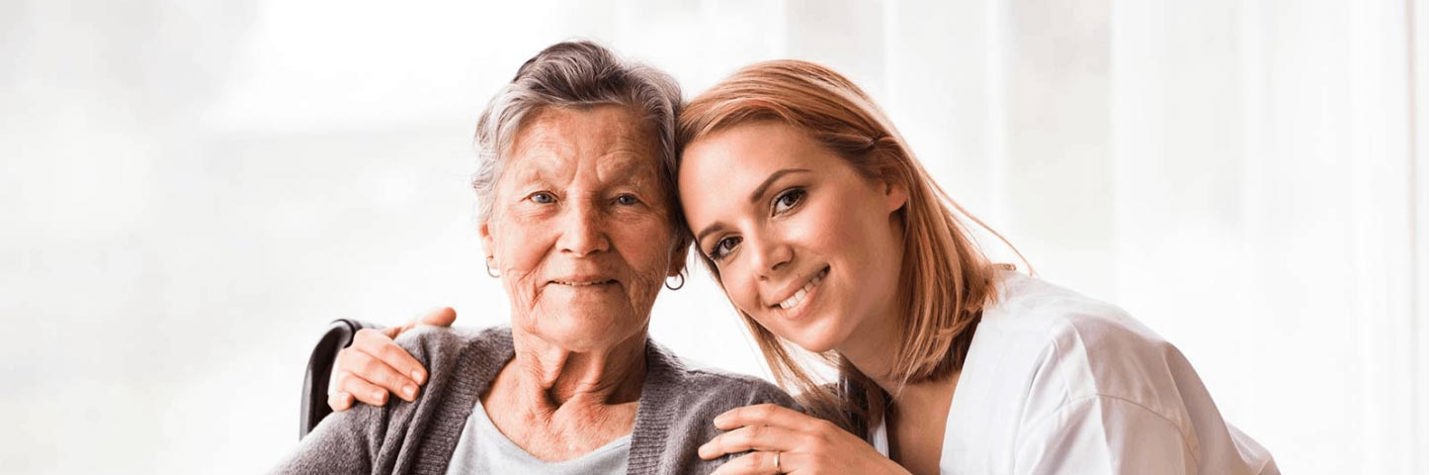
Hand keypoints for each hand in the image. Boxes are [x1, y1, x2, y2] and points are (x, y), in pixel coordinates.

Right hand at [326, 307, 456, 410]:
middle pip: (370, 366)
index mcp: (368, 338)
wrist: (370, 375)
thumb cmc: (394, 354)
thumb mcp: (408, 337)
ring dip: (368, 390)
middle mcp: (351, 355)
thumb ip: (428, 324)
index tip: (424, 377)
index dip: (404, 362)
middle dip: (393, 379)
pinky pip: (333, 398)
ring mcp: (341, 376)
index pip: (385, 348)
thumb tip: (450, 311)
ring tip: (386, 399)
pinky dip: (339, 399)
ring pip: (351, 381)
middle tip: (414, 393)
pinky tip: (349, 404)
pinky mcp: (336, 395)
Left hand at [699, 404, 909, 473]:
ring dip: (731, 464)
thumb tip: (779, 444)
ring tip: (714, 470)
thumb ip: (810, 441)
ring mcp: (811, 460)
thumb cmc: (864, 472)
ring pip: (758, 457)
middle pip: (758, 432)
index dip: (742, 414)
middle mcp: (812, 439)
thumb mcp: (838, 447)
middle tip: (707, 448)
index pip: (771, 412)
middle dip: (726, 439)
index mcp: (817, 427)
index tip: (721, 421)